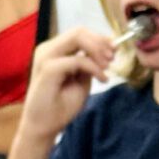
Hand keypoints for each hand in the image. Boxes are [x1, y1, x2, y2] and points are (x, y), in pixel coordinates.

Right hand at [19, 27, 115, 144]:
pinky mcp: (48, 69)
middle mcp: (48, 50)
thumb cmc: (60, 106)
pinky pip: (77, 60)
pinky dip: (93, 67)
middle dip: (101, 42)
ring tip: (107, 67)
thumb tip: (107, 49)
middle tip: (113, 58)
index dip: (99, 38)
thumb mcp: (81, 81)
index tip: (115, 48)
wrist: (43, 127)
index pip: (79, 34)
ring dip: (97, 50)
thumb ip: (89, 64)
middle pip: (79, 31)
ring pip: (77, 37)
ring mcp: (46, 57)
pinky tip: (102, 78)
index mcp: (54, 51)